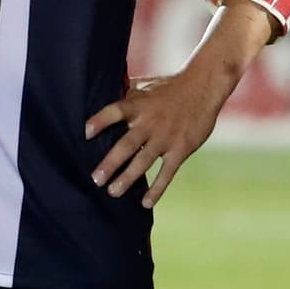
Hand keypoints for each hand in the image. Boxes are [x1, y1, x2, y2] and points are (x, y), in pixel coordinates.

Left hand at [85, 62, 230, 208]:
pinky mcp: (181, 149)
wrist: (204, 87)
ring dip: (128, 178)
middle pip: (127, 144)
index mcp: (138, 105)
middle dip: (111, 163)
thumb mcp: (145, 85)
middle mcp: (150, 122)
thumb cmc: (170, 87)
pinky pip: (167, 172)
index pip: (116, 111)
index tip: (86, 132)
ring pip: (144, 161)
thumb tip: (100, 92)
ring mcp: (166, 137)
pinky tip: (145, 203)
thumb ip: (125, 94)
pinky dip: (157, 189)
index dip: (101, 121)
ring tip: (113, 192)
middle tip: (96, 179)